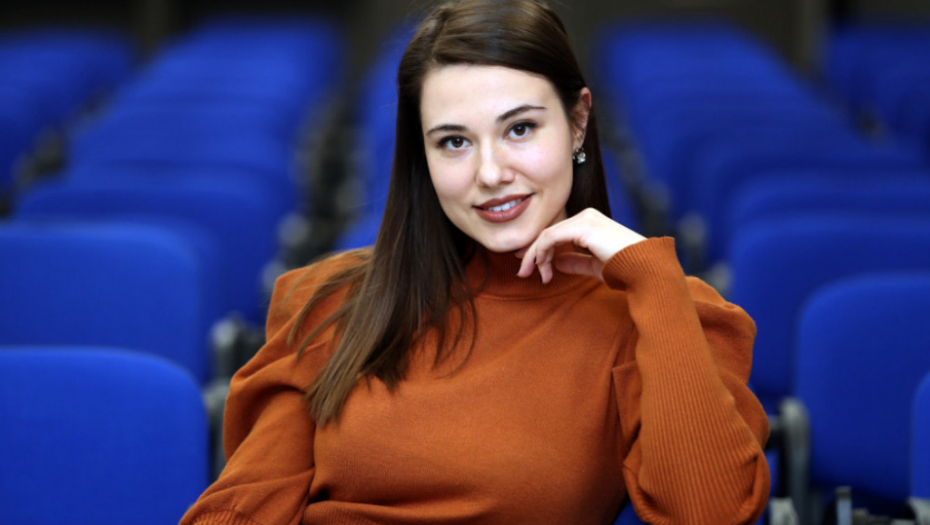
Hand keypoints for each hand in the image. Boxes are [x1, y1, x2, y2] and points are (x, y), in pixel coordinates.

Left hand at [516, 208, 646, 283]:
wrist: (642, 268)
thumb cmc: (623, 268)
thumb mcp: (594, 265)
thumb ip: (575, 262)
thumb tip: (556, 263)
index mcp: (590, 222)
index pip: (557, 233)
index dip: (540, 249)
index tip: (531, 267)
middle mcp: (586, 216)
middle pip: (549, 232)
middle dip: (533, 253)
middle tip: (522, 272)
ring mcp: (584, 219)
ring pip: (547, 235)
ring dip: (535, 256)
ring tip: (532, 274)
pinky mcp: (582, 227)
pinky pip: (551, 238)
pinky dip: (541, 253)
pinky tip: (542, 267)